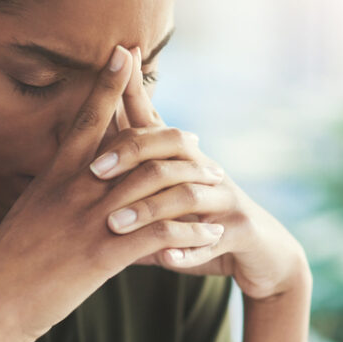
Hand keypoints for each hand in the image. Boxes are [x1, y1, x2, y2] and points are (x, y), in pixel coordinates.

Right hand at [0, 45, 229, 341]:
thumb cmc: (4, 266)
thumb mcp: (26, 216)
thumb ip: (50, 195)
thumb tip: (61, 183)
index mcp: (55, 177)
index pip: (86, 119)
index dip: (106, 83)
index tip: (124, 53)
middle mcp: (75, 190)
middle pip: (133, 146)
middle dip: (172, 139)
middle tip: (197, 142)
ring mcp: (90, 221)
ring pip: (155, 188)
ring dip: (193, 186)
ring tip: (217, 188)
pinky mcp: (102, 255)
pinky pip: (160, 234)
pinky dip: (189, 232)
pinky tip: (208, 234)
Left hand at [88, 46, 311, 301]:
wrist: (262, 255)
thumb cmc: (202, 226)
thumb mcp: (165, 204)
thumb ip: (128, 194)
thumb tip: (80, 186)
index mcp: (183, 160)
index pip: (153, 121)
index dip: (131, 96)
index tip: (105, 81)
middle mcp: (206, 170)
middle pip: (170, 147)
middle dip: (131, 154)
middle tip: (94, 171)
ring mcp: (226, 199)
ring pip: (187, 195)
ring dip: (149, 209)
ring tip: (116, 224)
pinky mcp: (241, 232)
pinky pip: (213, 239)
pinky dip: (188, 251)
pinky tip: (166, 260)